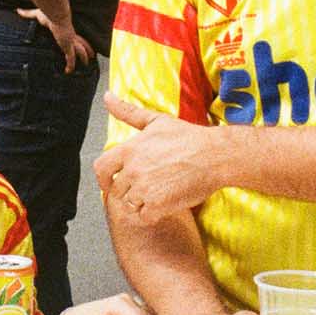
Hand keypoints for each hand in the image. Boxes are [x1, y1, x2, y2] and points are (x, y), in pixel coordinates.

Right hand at [19, 7, 93, 73]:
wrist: (55, 15)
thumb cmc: (48, 13)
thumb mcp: (37, 14)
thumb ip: (28, 14)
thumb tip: (18, 10)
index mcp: (67, 29)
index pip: (75, 36)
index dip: (80, 40)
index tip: (82, 43)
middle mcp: (71, 36)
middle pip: (83, 44)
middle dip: (88, 49)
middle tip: (92, 55)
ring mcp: (70, 42)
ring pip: (81, 52)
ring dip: (84, 58)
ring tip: (87, 64)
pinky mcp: (68, 47)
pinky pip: (71, 59)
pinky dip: (70, 65)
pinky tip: (68, 71)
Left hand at [94, 94, 220, 222]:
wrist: (214, 156)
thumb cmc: (188, 137)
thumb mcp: (156, 120)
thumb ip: (127, 111)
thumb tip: (107, 97)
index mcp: (130, 149)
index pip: (101, 168)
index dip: (103, 179)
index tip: (110, 184)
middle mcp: (133, 169)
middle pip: (117, 190)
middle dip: (129, 191)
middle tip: (148, 188)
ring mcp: (144, 188)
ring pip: (129, 205)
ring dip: (141, 204)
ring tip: (158, 194)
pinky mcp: (157, 205)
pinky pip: (144, 218)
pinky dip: (152, 215)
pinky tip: (164, 205)